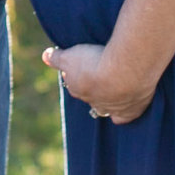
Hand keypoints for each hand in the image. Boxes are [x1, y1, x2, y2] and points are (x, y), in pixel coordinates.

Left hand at [42, 41, 159, 123]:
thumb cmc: (95, 62)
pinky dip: (125, 114)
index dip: (79, 74)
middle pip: (91, 97)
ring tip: (116, 87)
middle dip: (94, 88)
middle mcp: (93, 103)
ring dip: (110, 99)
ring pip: (107, 108)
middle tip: (102, 74)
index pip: (75, 84)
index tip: (86, 64)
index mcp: (78, 89)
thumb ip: (57, 58)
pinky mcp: (130, 112)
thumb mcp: (70, 56)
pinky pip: (124, 118)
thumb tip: (44, 56)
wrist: (122, 72)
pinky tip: (127, 108)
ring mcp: (112, 109)